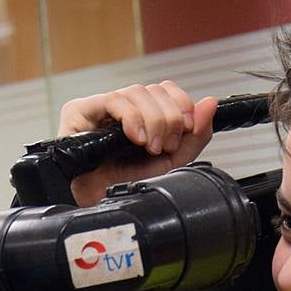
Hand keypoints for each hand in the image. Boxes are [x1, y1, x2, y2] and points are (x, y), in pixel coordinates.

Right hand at [57, 81, 218, 205]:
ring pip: (137, 92)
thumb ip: (196, 135)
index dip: (181, 103)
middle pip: (155, 90)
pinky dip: (132, 118)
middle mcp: (123, 105)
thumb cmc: (128, 180)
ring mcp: (101, 105)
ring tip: (150, 146)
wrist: (99, 201)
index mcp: (143, 112)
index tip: (187, 128)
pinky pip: (113, 100)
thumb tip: (210, 104)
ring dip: (153, 121)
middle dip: (169, 118)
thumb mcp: (173, 160)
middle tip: (166, 145)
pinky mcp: (80, 110)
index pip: (166, 89)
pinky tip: (136, 138)